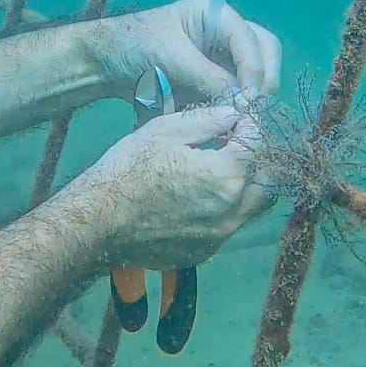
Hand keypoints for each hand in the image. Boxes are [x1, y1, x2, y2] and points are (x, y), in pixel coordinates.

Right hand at [63, 104, 269, 270]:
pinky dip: (227, 208)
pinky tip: (201, 196)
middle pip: (268, 181)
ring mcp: (220, 237)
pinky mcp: (205, 253)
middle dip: (259, 158)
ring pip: (253, 208)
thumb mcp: (165, 131)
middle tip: (236, 144)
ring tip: (221, 168)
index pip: (258, 144)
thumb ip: (208, 121)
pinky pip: (229, 227)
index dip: (250, 125)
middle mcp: (233, 212)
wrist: (97, 222)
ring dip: (247, 185)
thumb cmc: (128, 169)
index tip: (238, 117)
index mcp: (227, 177)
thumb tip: (235, 113)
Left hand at [88, 0, 281, 104]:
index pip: (252, 40)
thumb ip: (208, 77)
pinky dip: (235, 105)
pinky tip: (229, 121)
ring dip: (253, 95)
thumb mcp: (170, 57)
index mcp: (216, 14)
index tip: (249, 100)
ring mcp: (221, 56)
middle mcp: (226, 33)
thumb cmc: (133, 46)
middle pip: (265, 52)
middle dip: (263, 80)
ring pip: (256, 73)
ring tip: (242, 118)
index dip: (255, 70)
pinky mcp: (214, 79)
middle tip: (253, 110)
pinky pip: (236, 91)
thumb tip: (242, 101)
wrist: (104, 62)